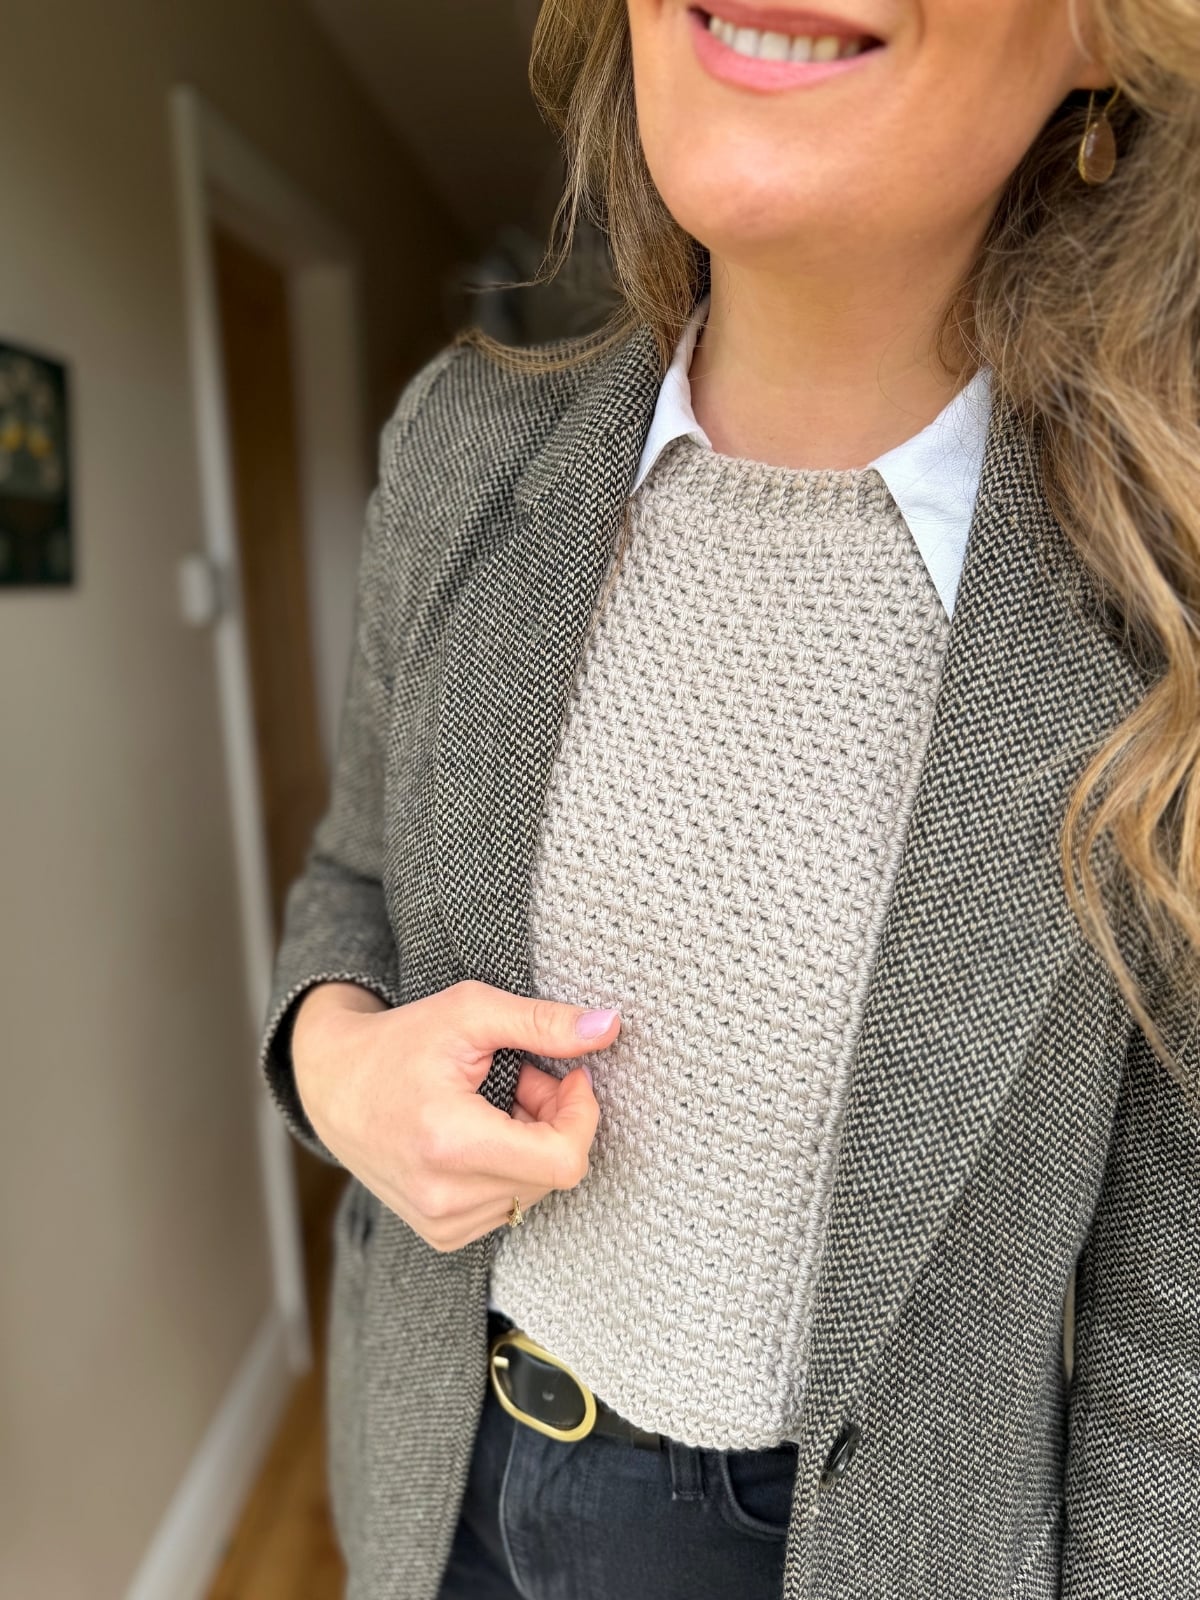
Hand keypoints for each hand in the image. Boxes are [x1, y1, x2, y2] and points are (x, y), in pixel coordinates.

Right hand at [291, 979, 619, 1251]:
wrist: (332, 1085)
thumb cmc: (399, 1043)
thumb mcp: (470, 1014)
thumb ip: (543, 1022)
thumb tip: (609, 1027)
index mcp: (451, 1143)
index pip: (563, 1161)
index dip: (582, 1117)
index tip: (572, 1077)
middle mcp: (444, 1197)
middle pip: (553, 1173)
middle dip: (553, 1121)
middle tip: (524, 1078)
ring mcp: (442, 1224)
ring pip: (535, 1191)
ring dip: (532, 1144)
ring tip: (495, 1103)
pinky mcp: (442, 1234)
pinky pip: (509, 1205)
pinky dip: (510, 1168)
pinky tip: (480, 1135)